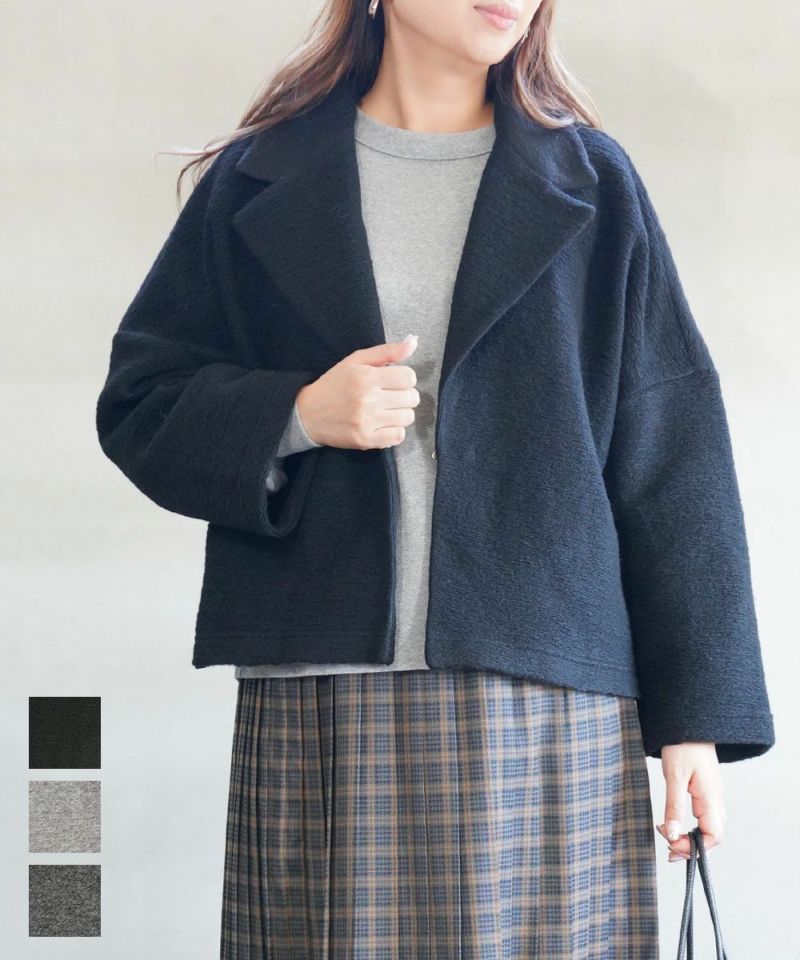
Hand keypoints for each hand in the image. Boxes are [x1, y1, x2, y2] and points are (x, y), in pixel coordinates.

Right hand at [295, 335, 420, 448]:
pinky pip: (398, 436)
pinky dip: (394, 430)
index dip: (404, 378)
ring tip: (385, 410)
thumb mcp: (356, 361)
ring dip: (400, 413)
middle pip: (412, 398)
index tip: (393, 381)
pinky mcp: (365, 440)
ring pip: (408, 417)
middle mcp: (368, 400)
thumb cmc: (334, 384)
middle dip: (404, 395)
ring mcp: (367, 422)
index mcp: (366, 377)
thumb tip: (413, 342)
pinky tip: (382, 424)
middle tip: (388, 396)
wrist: (307, 414)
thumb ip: (386, 351)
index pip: (409, 377)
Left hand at [656, 742, 725, 863]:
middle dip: (692, 847)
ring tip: (668, 838)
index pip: (714, 836)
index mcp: (711, 798)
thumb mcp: (674, 776)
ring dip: (690, 837)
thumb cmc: (682, 746)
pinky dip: (690, 826)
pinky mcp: (705, 791)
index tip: (672, 846)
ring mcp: (712, 796)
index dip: (695, 848)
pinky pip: (703, 816)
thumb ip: (674, 807)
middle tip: (668, 848)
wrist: (689, 723)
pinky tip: (675, 824)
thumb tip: (671, 835)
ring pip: (708, 827)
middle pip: (713, 835)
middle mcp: (716, 800)